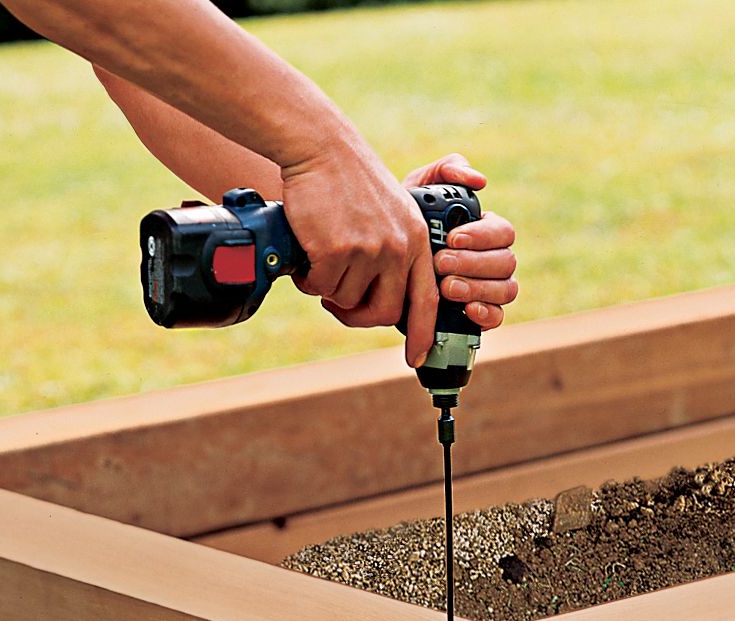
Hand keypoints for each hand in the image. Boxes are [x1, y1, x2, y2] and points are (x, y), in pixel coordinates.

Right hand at [281, 128, 437, 366]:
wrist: (321, 148)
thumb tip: (384, 303)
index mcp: (416, 241)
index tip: (417, 357)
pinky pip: (321, 288)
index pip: (426, 300)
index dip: (422, 334)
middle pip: (383, 312)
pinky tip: (309, 255)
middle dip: (358, 316)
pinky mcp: (337, 249)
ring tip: (321, 259)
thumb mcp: (392, 213)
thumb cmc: (350, 182)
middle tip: (338, 303)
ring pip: (346, 300)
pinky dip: (310, 280)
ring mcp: (369, 250)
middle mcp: (398, 248)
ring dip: (328, 289)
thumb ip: (396, 254)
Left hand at [402, 154, 517, 330]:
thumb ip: (444, 173)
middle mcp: (492, 259)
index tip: (452, 238)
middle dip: (473, 263)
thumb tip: (479, 180)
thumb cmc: (401, 221)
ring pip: (506, 289)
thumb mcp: (416, 190)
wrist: (379, 263)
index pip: (503, 232)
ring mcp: (489, 288)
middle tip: (440, 263)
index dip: (482, 236)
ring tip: (446, 287)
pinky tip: (467, 310)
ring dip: (477, 288)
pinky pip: (497, 317)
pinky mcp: (478, 314)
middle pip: (506, 262)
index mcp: (485, 230)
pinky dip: (486, 314)